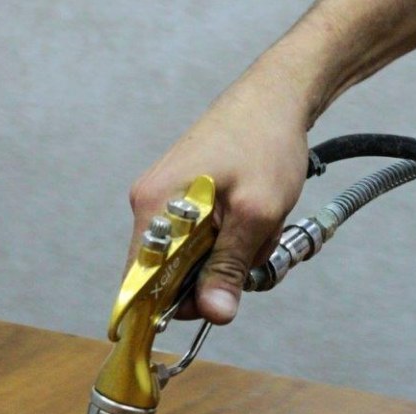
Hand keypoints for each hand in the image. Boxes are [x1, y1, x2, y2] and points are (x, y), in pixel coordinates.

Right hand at [126, 58, 310, 324]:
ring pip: (190, 260)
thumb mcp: (256, 215)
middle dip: (212, 278)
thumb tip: (214, 315)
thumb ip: (230, 267)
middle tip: (252, 256)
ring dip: (227, 258)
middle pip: (168, 275)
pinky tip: (251, 222)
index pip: (139, 282)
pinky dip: (229, 241)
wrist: (276, 96)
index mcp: (154, 207)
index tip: (205, 313)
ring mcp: (164, 201)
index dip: (167, 309)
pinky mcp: (182, 199)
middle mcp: (148, 205)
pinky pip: (200, 240)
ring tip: (258, 230)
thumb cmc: (265, 144)